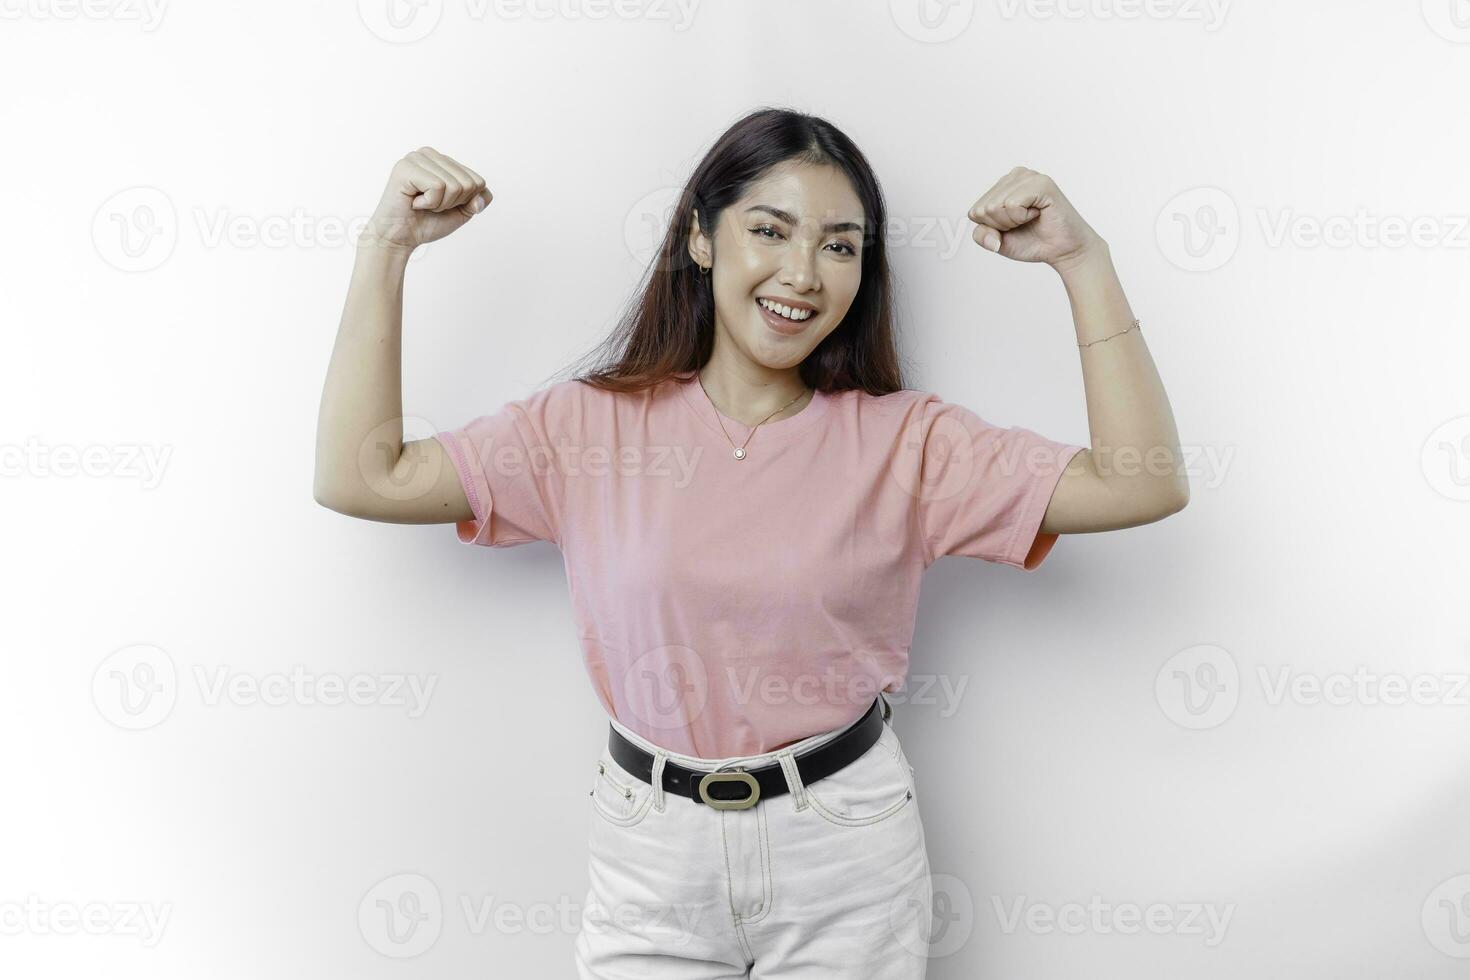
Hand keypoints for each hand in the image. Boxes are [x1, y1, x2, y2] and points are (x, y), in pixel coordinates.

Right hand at [360, 147, 492, 250]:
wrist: (401, 238)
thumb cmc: (427, 222)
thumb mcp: (461, 211)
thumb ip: (478, 200)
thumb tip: (479, 199)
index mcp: (444, 160)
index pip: (478, 181)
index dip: (465, 202)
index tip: (443, 205)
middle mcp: (430, 154)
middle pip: (469, 184)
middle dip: (453, 204)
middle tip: (430, 205)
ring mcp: (416, 158)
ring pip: (455, 186)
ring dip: (440, 204)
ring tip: (421, 203)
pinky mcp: (406, 167)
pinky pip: (438, 187)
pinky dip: (429, 203)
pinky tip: (414, 202)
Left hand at [968, 167, 1103, 270]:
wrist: (1063, 250)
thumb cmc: (1033, 241)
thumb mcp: (998, 241)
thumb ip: (982, 235)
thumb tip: (989, 234)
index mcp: (1003, 185)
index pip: (975, 211)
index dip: (992, 228)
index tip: (1013, 227)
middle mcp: (1015, 175)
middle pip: (983, 209)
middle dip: (1002, 226)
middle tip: (1024, 223)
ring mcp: (1029, 176)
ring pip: (996, 206)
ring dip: (1013, 222)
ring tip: (1031, 218)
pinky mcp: (1041, 183)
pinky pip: (1012, 205)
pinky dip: (1022, 218)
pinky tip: (1038, 213)